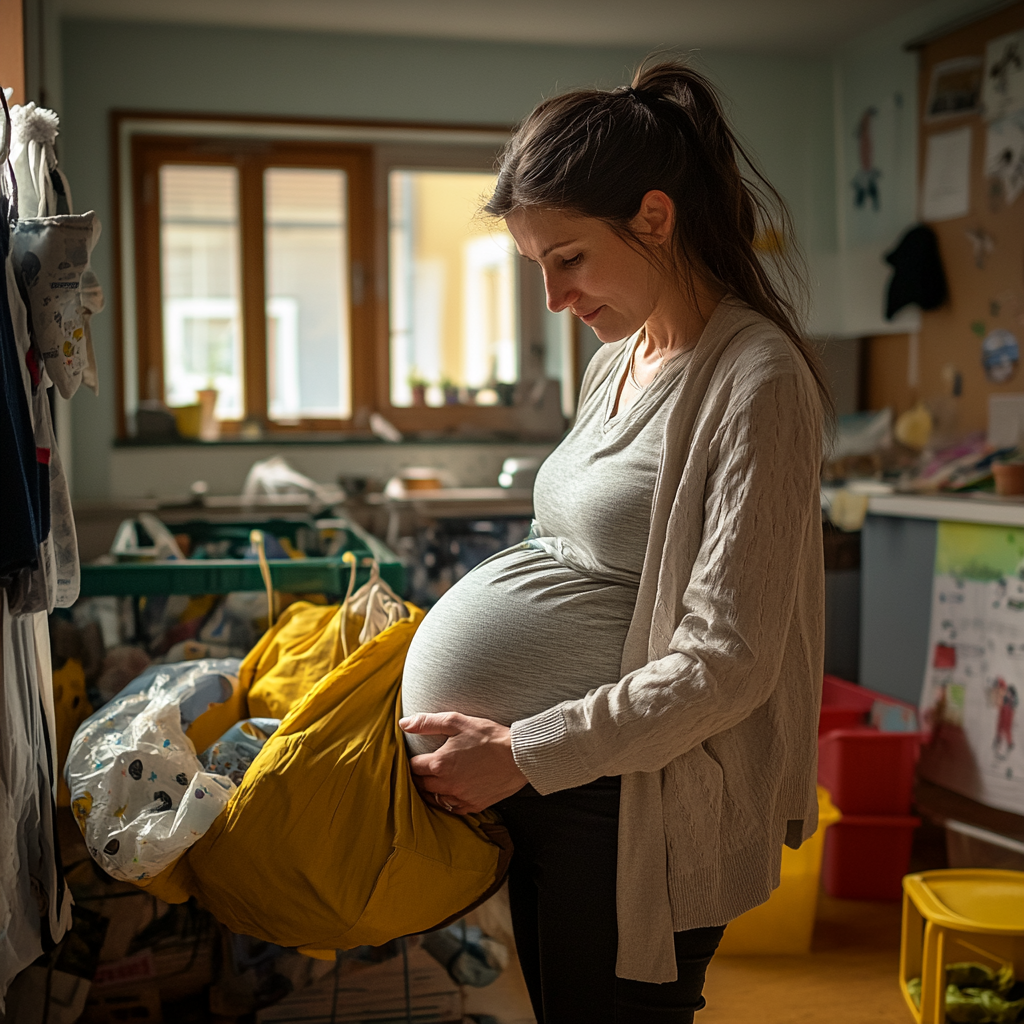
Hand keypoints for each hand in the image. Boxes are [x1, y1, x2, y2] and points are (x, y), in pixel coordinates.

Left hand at [399, 712, 527, 813]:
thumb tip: (403, 724)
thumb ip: (428, 722)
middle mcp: (447, 784)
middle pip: (421, 785)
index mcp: (439, 764)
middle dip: (420, 777)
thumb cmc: (489, 736)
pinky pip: (453, 809)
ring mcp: (460, 797)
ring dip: (432, 790)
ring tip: (435, 781)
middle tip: (423, 769)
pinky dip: (449, 801)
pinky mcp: (474, 805)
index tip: (416, 757)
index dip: (412, 761)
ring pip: (435, 799)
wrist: (519, 756)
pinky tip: (453, 791)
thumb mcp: (457, 722)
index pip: (413, 766)